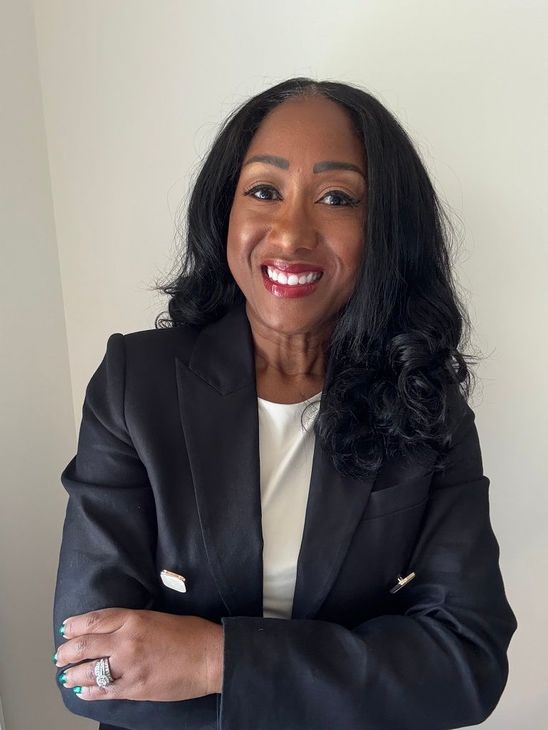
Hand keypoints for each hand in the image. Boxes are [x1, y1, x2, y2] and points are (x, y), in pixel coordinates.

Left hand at [55, 608, 223, 700]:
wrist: (209, 658)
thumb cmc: (191, 634)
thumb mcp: (157, 617)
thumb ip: (132, 623)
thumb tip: (111, 631)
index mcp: (134, 619)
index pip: (93, 621)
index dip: (75, 626)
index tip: (67, 629)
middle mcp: (126, 641)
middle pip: (84, 645)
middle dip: (67, 651)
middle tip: (61, 655)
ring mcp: (129, 667)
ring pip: (88, 671)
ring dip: (73, 674)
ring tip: (66, 676)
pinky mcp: (134, 688)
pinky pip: (103, 691)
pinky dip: (89, 692)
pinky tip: (83, 692)